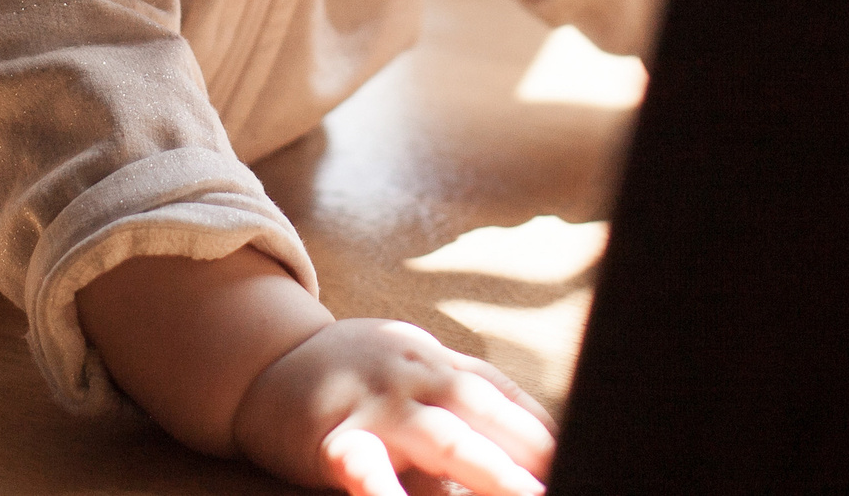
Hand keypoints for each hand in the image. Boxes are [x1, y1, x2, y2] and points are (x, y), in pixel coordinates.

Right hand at [233, 317, 554, 495]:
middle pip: (486, 413)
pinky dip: (385, 490)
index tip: (586, 461)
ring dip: (491, 470)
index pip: (509, 398)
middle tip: (568, 484)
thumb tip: (531, 469)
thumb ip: (468, 424)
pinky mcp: (331, 438)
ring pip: (443, 437)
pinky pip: (363, 466)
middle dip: (533, 454)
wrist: (262, 365)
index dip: (548, 433)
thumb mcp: (417, 388)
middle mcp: (417, 376)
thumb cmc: (360, 388)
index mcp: (444, 365)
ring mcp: (377, 404)